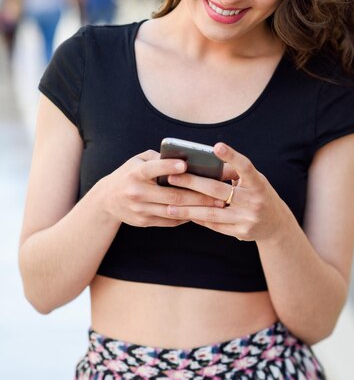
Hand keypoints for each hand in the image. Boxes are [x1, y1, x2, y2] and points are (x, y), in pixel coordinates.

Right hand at [96, 150, 225, 227]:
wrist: (107, 200)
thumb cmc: (129, 174)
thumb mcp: (138, 161)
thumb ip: (159, 158)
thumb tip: (186, 157)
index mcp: (135, 173)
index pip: (152, 169)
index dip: (168, 167)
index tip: (185, 165)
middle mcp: (137, 192)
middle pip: (172, 195)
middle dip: (198, 194)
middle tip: (219, 192)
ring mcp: (140, 210)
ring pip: (174, 210)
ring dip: (197, 208)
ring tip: (217, 204)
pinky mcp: (144, 222)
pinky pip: (170, 221)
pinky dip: (187, 216)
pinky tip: (202, 212)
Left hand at [165, 143, 284, 241]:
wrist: (276, 225)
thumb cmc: (259, 194)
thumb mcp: (254, 181)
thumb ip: (234, 173)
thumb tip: (205, 163)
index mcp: (258, 184)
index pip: (245, 167)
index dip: (232, 156)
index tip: (216, 146)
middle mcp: (254, 201)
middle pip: (218, 190)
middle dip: (193, 183)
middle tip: (172, 177)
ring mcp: (247, 219)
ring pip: (212, 212)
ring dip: (188, 209)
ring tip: (169, 205)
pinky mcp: (241, 233)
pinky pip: (214, 225)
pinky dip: (198, 219)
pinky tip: (183, 215)